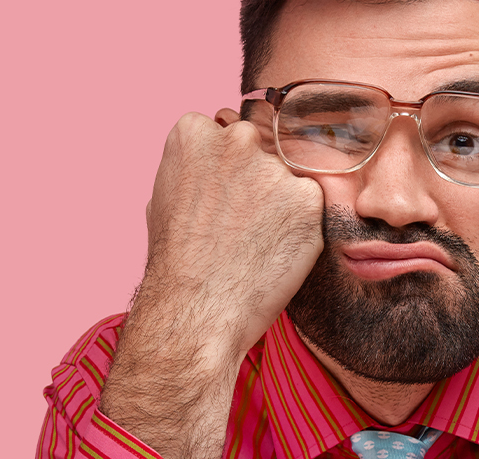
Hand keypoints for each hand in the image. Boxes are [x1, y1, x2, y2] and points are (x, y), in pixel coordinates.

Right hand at [101, 110, 323, 458]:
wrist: (197, 308)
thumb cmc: (177, 261)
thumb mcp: (167, 194)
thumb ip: (198, 163)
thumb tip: (218, 154)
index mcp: (194, 131)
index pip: (226, 130)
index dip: (229, 168)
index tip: (223, 197)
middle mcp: (236, 137)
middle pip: (262, 144)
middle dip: (258, 176)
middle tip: (245, 220)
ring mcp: (273, 165)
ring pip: (290, 174)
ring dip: (282, 200)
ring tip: (257, 240)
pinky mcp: (308, 196)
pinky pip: (312, 203)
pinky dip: (302, 226)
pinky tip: (276, 250)